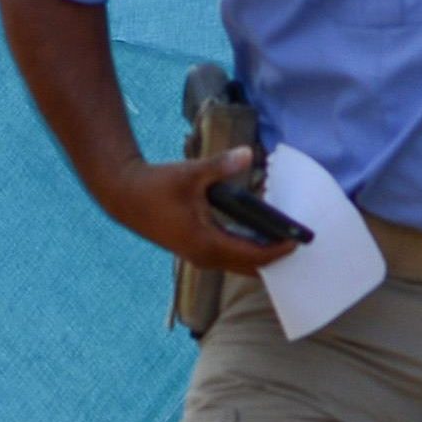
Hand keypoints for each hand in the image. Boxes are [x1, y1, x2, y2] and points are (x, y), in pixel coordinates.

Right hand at [96, 146, 299, 274]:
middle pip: (248, 268)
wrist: (124, 196)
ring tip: (283, 242)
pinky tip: (257, 237)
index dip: (277, 250)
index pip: (252, 256)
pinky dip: (246, 251)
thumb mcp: (190, 174)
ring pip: (238, 264)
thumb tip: (248, 153)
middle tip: (297, 244)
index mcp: (206, 243)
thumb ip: (221, 166)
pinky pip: (228, 257)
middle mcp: (204, 257)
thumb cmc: (156, 186)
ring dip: (260, 256)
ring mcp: (198, 256)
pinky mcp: (194, 249)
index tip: (297, 242)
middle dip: (273, 259)